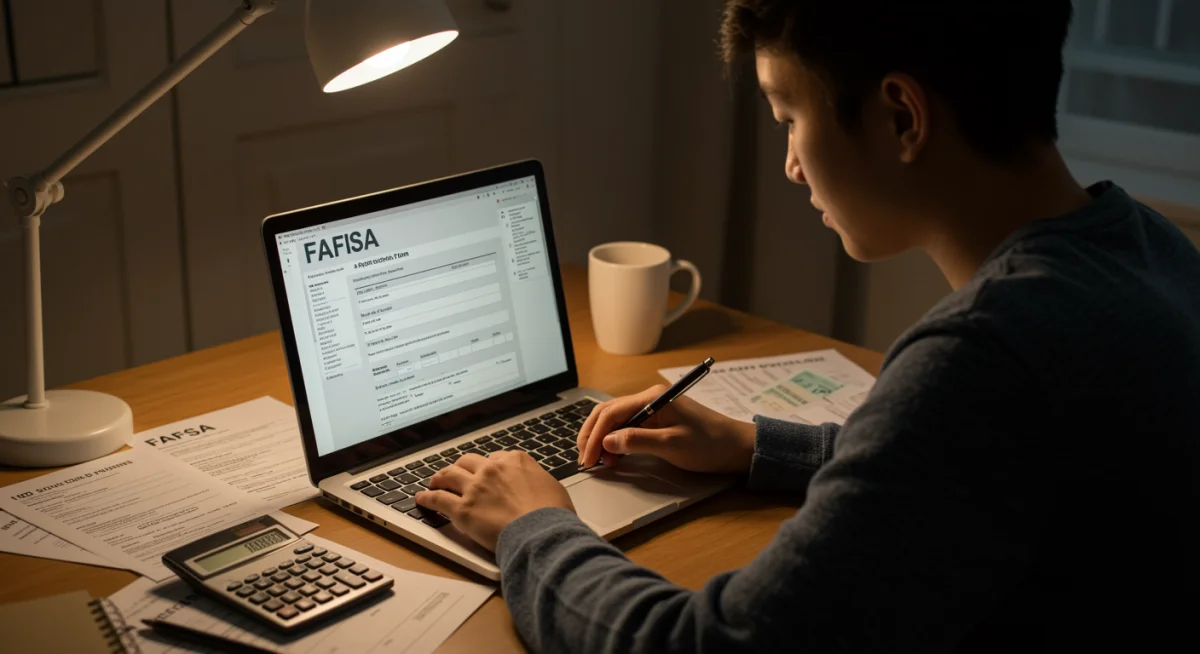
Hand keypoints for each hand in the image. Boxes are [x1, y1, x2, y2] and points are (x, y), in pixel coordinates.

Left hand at [414, 452, 573, 550]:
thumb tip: (535, 486)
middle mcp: (492, 469)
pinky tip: (422, 499)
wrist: (542, 533)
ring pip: (449, 475)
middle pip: (468, 462)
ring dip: (439, 478)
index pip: (494, 457)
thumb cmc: (552, 516)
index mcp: (515, 461)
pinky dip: (427, 498)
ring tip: (433, 482)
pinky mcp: (463, 509)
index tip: (484, 472)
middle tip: (455, 474)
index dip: (487, 466)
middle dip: (460, 467)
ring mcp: (475, 488)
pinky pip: (438, 499)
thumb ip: (537, 481)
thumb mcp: (552, 487)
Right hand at [577, 385, 755, 472]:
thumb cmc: (709, 445)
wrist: (737, 447)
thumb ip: (637, 441)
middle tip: (586, 459)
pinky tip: (614, 455)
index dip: (595, 436)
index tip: (588, 458)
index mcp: (652, 398)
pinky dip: (616, 440)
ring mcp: (653, 408)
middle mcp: (650, 399)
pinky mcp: (657, 420)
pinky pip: (628, 426)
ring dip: (603, 438)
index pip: (612, 413)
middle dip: (593, 435)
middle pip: (609, 413)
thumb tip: (608, 441)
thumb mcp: (672, 445)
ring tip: (600, 461)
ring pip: (616, 420)